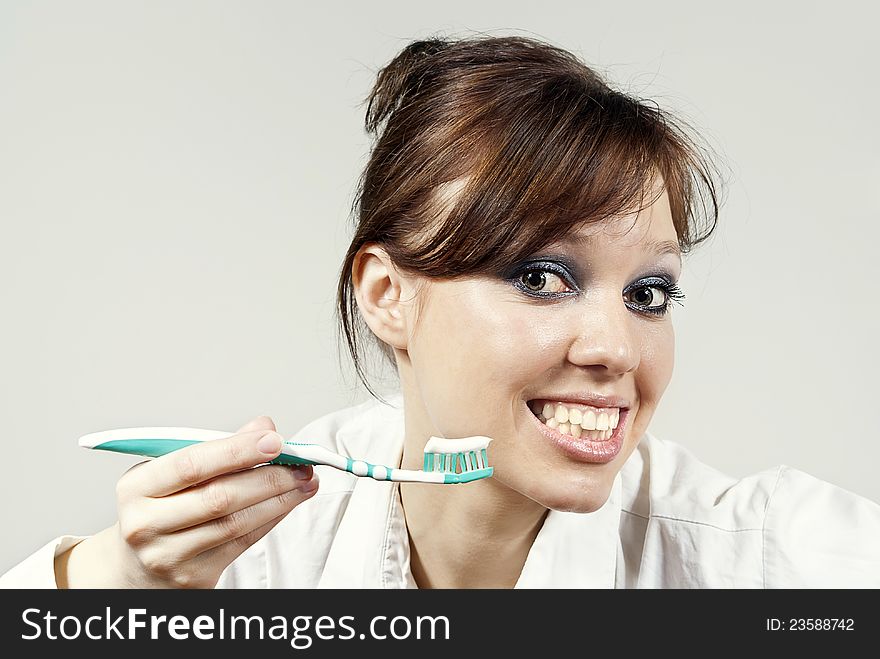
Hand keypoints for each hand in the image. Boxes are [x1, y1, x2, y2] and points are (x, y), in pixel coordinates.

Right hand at [56, 416, 317, 587]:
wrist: (138, 565)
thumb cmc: (162, 507)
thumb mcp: (174, 472)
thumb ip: (219, 448)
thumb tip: (264, 427)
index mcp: (136, 487)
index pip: (192, 464)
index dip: (237, 451)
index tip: (275, 440)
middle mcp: (145, 524)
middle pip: (220, 497)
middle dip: (269, 477)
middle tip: (301, 463)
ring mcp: (168, 556)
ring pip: (236, 523)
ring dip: (279, 499)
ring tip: (304, 481)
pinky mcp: (193, 577)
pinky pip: (243, 543)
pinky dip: (271, 518)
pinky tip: (288, 502)